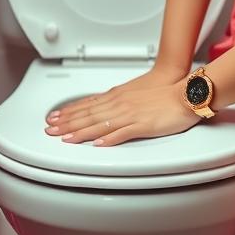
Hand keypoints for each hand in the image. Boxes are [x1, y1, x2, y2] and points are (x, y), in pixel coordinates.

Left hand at [43, 70, 198, 146]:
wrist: (184, 90)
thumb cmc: (162, 90)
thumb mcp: (134, 92)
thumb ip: (117, 101)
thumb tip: (103, 106)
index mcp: (117, 97)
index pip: (87, 105)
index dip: (69, 112)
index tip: (55, 118)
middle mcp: (120, 104)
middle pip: (89, 115)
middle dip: (68, 123)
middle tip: (50, 130)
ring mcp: (131, 114)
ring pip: (101, 124)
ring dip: (81, 132)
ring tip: (66, 139)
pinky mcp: (144, 125)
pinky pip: (124, 133)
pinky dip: (109, 139)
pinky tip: (98, 144)